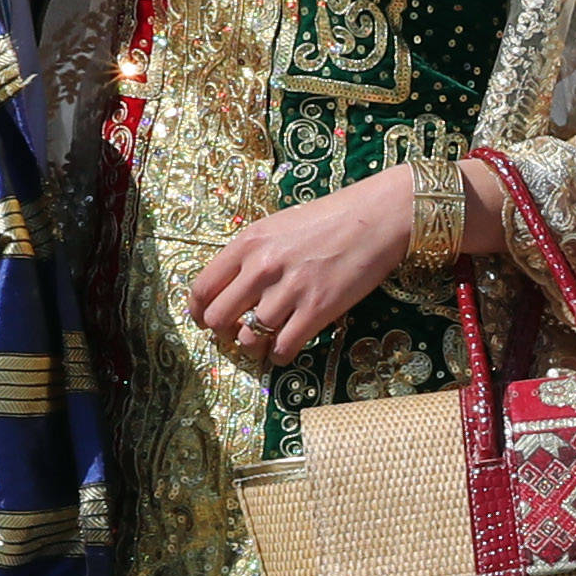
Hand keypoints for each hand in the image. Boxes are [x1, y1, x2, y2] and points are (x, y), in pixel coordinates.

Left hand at [185, 170, 416, 369]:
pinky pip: (282, 349)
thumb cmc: (328, 220)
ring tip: (264, 340)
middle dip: (223, 332)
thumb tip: (231, 289)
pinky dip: (278, 356)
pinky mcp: (317, 310)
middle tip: (236, 332)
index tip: (204, 320)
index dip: (198, 311)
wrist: (376, 219)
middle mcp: (262, 267)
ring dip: (253, 345)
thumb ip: (250, 255)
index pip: (202, 288)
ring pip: (248, 339)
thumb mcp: (277, 227)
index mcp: (248, 243)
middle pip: (219, 318)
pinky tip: (284, 348)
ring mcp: (289, 290)